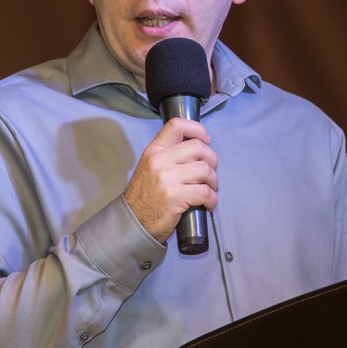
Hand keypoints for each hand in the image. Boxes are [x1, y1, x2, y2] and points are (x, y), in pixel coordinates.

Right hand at [124, 117, 217, 242]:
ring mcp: (166, 179)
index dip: (198, 129)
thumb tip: (197, 147)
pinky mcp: (174, 198)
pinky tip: (208, 204)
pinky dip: (212, 199)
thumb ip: (168, 154)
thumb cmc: (146, 196)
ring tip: (209, 190)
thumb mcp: (150, 167)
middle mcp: (159, 161)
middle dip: (212, 160)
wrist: (133, 222)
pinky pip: (205, 192)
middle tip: (210, 173)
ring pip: (205, 170)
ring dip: (213, 181)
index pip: (177, 126)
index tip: (206, 140)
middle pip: (198, 148)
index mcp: (154, 151)